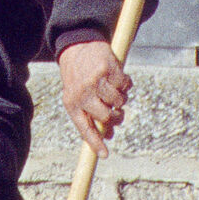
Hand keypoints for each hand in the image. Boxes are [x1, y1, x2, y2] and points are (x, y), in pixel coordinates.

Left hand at [58, 38, 131, 157]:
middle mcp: (83, 93)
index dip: (95, 143)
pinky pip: (125, 85)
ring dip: (120, 99)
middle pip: (106, 117)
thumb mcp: (76, 94)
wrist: (77, 45)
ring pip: (118, 101)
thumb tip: (110, 134)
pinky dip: (125, 84)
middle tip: (118, 113)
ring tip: (113, 90)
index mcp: (72, 103)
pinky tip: (117, 77)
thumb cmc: (78, 75)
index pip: (85, 128)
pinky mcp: (109, 68)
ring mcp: (96, 81)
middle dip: (116, 118)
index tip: (104, 155)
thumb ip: (90, 114)